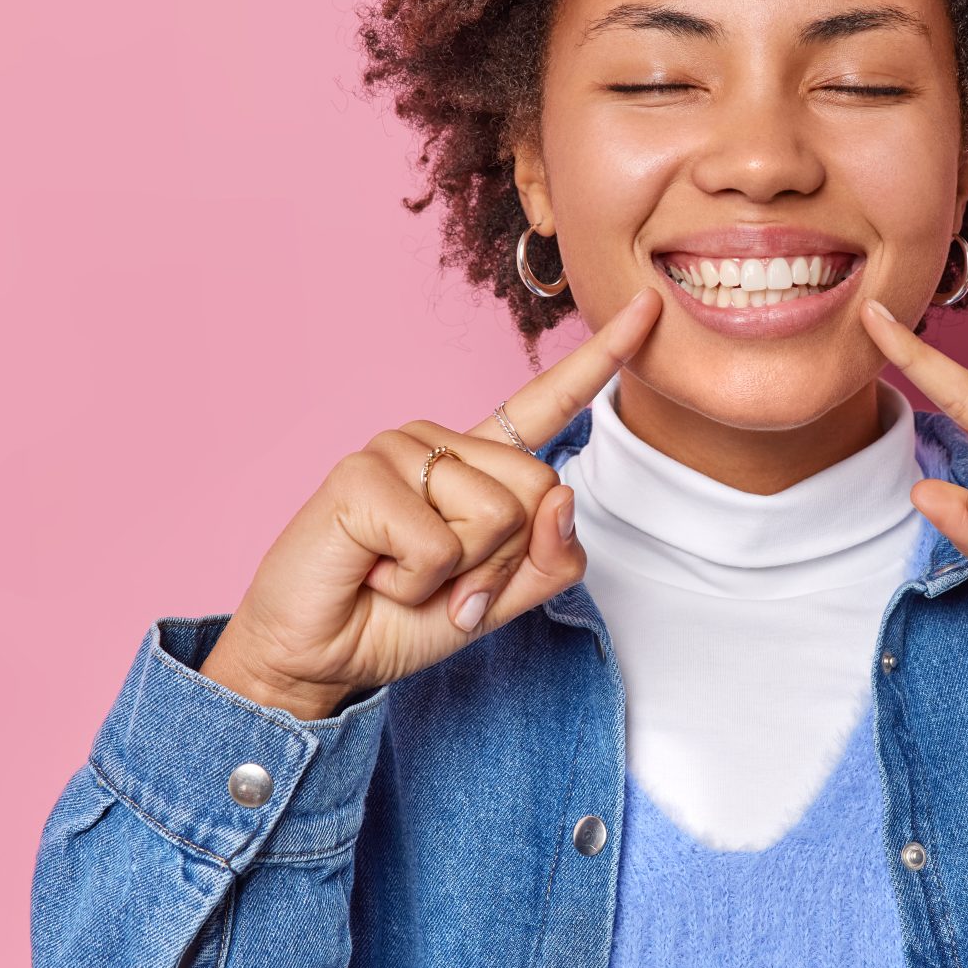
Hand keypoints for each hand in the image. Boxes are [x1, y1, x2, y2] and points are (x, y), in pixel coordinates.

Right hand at [201, 289, 661, 719]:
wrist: (319, 657)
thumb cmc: (402, 619)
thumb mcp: (500, 601)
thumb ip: (550, 560)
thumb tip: (564, 496)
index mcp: (476, 463)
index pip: (547, 406)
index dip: (600, 361)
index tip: (649, 310)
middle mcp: (439, 442)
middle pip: (537, 491)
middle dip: (500, 561)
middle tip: (438, 580)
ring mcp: (396, 449)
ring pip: (496, 517)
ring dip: (456, 575)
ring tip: (400, 575)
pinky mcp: (361, 476)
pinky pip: (441, 545)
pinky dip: (416, 583)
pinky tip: (374, 574)